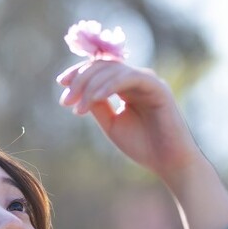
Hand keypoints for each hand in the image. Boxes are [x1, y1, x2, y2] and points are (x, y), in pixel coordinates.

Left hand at [56, 59, 227, 228]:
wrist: (167, 162)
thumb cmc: (142, 145)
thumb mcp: (111, 123)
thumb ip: (97, 106)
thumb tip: (78, 91)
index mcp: (126, 87)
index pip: (101, 69)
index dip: (79, 72)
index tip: (60, 83)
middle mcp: (138, 80)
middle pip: (104, 66)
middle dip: (80, 80)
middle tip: (66, 100)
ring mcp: (149, 82)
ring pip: (114, 70)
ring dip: (91, 86)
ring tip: (78, 107)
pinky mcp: (158, 88)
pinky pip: (130, 78)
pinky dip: (110, 85)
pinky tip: (95, 97)